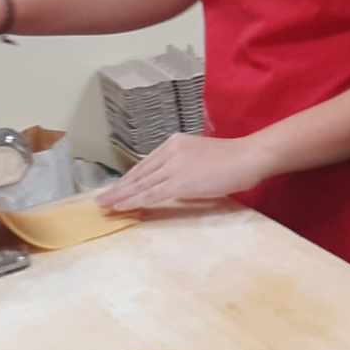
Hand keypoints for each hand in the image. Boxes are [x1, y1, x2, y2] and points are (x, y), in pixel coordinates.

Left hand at [97, 132, 266, 211]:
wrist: (249, 156)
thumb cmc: (232, 158)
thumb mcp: (200, 156)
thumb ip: (183, 166)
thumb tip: (172, 185)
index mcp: (174, 143)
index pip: (145, 164)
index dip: (128, 179)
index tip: (116, 189)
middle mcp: (170, 151)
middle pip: (138, 173)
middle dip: (118, 188)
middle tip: (100, 200)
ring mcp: (174, 166)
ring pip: (141, 184)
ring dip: (120, 196)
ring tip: (105, 206)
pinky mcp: (180, 181)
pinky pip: (151, 194)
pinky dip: (134, 201)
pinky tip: (122, 207)